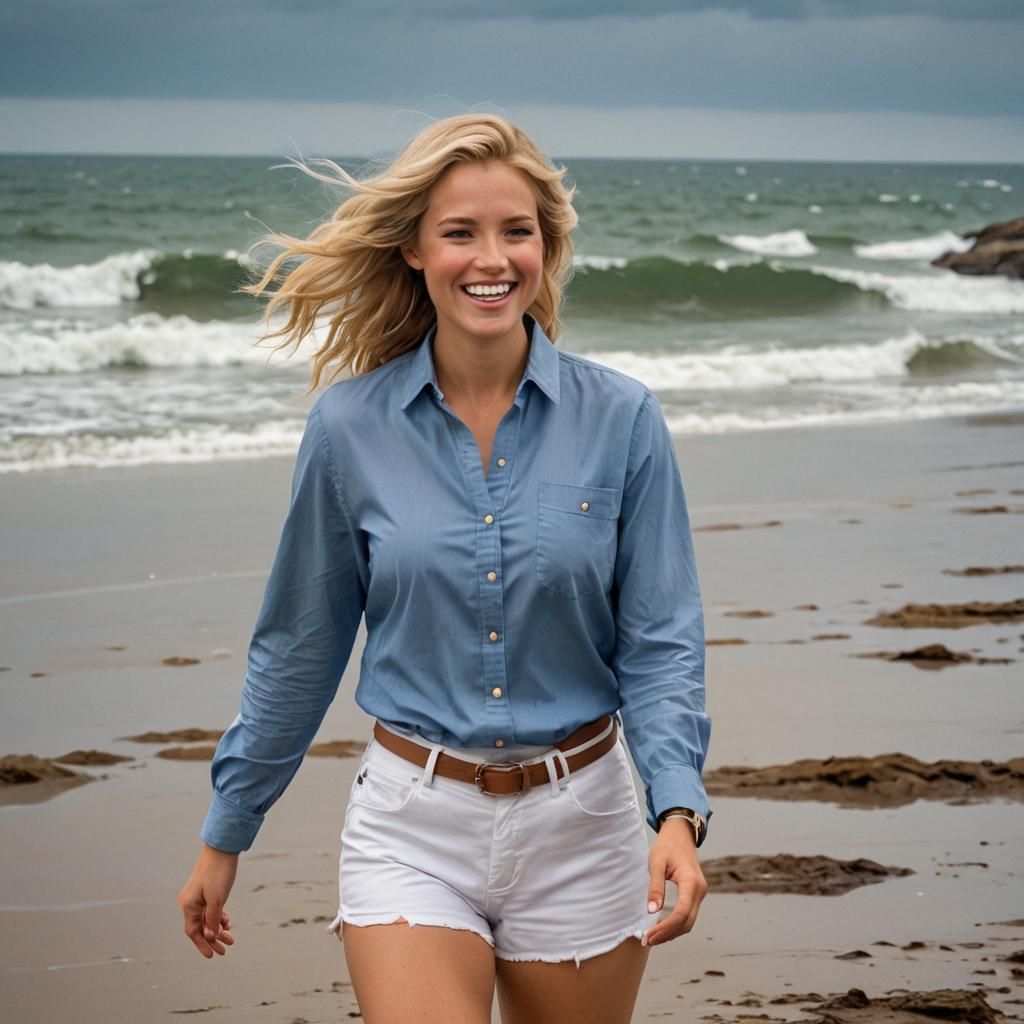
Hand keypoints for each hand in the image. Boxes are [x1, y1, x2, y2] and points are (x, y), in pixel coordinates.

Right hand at [177, 843, 238, 958]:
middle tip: (227, 948)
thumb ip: (213, 919)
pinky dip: (218, 917)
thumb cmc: (219, 872)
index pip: (194, 932)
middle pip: (200, 927)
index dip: (202, 945)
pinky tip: (227, 921)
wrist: (222, 848)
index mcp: (188, 905)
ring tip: (230, 936)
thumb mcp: (217, 899)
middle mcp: (190, 902)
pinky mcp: (206, 891)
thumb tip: (210, 936)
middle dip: (213, 939)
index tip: (213, 956)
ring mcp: (197, 896)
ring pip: (206, 919)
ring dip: (217, 928)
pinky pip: (210, 910)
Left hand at [642, 819, 706, 946]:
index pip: (681, 913)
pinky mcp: (695, 894)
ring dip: (672, 932)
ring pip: (689, 921)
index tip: (649, 935)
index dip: (665, 928)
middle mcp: (700, 890)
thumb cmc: (667, 846)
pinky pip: (688, 915)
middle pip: (687, 922)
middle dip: (668, 934)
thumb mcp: (656, 862)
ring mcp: (699, 893)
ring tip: (652, 938)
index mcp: (691, 882)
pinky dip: (676, 925)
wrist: (680, 834)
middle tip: (647, 940)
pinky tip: (661, 928)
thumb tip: (652, 911)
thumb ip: (655, 886)